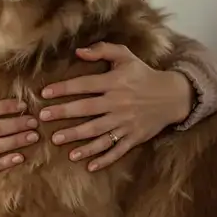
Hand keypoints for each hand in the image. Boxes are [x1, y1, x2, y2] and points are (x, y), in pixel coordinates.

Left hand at [38, 42, 192, 171]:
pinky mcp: (134, 137)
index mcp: (114, 83)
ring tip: (58, 141)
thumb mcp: (126, 56)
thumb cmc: (143, 74)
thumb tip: (78, 51)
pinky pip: (117, 150)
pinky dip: (104, 159)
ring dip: (77, 138)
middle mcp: (117, 103)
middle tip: (43, 118)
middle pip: (86, 110)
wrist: (172, 96)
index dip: (63, 88)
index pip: (84, 85)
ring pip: (98, 132)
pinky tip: (89, 166)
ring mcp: (125, 123)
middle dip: (64, 114)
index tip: (44, 93)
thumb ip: (103, 50)